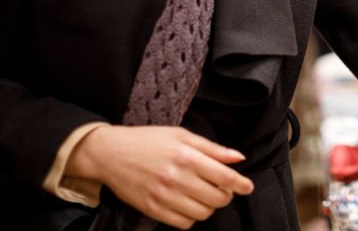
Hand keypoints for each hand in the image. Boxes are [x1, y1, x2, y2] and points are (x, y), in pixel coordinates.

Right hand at [66, 125, 253, 228]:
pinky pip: (183, 224)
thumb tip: (238, 158)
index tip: (247, 187)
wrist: (110, 154)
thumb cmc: (148, 141)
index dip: (240, 184)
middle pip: (217, 199)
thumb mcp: (181, 135)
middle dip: (226, 195)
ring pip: (202, 214)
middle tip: (222, 188)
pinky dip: (191, 217)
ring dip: (209, 207)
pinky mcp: (153, 210)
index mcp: (186, 156)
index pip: (224, 176)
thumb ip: (212, 148)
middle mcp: (176, 178)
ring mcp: (164, 196)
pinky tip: (188, 204)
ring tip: (203, 195)